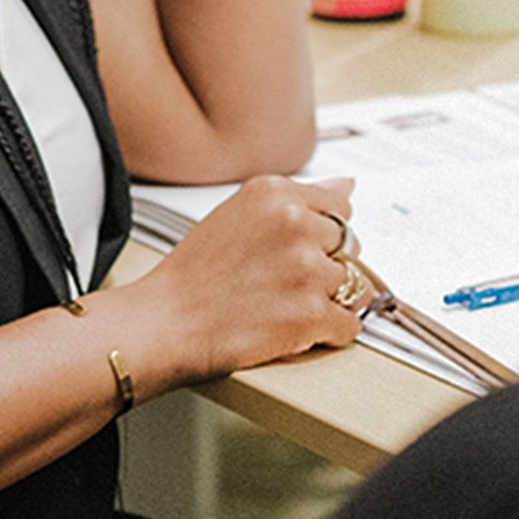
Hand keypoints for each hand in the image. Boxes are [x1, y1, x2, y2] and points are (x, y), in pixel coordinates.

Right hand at [131, 175, 364, 384]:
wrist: (166, 323)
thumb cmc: (194, 275)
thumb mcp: (240, 213)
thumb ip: (294, 200)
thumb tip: (348, 185)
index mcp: (275, 193)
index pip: (339, 206)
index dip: (322, 235)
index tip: (305, 249)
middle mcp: (295, 224)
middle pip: (349, 244)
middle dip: (326, 265)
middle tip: (286, 282)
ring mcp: (306, 269)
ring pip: (352, 284)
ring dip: (328, 300)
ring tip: (286, 307)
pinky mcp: (312, 314)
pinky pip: (350, 323)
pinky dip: (331, 332)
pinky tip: (299, 330)